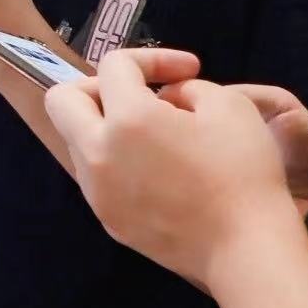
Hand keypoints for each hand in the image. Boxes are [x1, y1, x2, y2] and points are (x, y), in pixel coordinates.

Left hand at [41, 49, 307, 290]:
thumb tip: (168, 97)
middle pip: (62, 99)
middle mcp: (97, 153)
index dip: (152, 58)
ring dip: (105, 126)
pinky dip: (115, 161)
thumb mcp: (230, 106)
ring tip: (155, 135)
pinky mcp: (106, 220)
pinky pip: (95, 176)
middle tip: (141, 95)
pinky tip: (156, 171)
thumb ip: (189, 88)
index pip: (114, 65)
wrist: (245, 250)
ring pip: (76, 140)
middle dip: (98, 85)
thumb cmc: (244, 173)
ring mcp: (96, 191)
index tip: (188, 70)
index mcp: (127, 119)